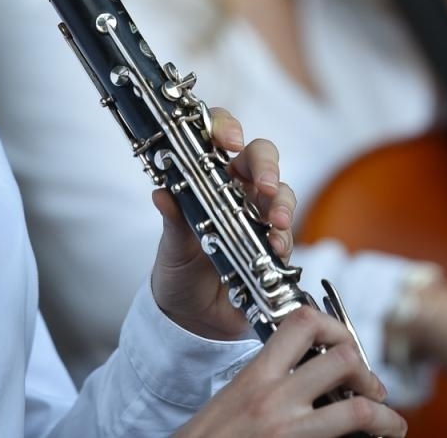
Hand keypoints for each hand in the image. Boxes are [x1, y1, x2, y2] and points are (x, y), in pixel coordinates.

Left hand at [149, 108, 297, 340]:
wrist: (191, 317)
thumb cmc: (177, 270)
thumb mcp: (171, 245)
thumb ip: (172, 220)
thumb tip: (160, 193)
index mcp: (207, 176)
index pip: (218, 135)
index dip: (226, 128)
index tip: (229, 141)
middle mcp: (236, 189)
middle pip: (260, 157)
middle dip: (267, 165)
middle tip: (264, 184)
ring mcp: (257, 215)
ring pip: (280, 192)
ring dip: (282, 204)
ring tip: (276, 222)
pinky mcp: (273, 245)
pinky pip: (285, 234)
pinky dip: (283, 238)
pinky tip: (275, 248)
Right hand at [174, 306, 406, 437]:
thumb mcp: (232, 397)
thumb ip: (264, 381)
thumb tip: (302, 377)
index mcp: (256, 374)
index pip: (303, 322)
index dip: (335, 327)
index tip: (344, 344)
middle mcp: (274, 397)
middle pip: (342, 360)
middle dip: (367, 372)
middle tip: (371, 389)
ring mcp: (287, 429)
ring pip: (356, 409)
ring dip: (384, 415)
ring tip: (391, 424)